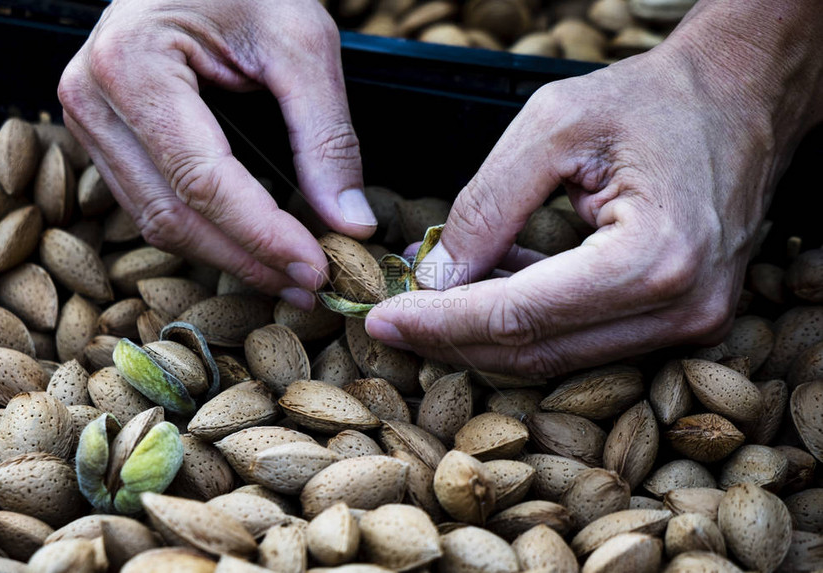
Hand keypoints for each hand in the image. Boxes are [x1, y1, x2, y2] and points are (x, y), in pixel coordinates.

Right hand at [58, 0, 376, 309]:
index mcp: (133, 64)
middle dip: (248, 260)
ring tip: (289, 274)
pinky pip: (152, 204)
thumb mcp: (302, 42)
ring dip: (228, 257)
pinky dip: (206, 233)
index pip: (202, 181)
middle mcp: (92, 98)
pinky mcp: (106, 135)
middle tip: (311, 285)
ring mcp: (90, 120)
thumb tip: (349, 224)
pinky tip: (253, 246)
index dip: (263, 236)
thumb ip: (326, 137)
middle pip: (174, 215)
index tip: (317, 267)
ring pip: (157, 222)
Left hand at [365, 0, 822, 376]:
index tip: (381, 319)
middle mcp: (679, 311)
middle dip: (451, 339)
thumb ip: (488, 204)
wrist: (741, 98)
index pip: (520, 317)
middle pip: (535, 352)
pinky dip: (526, 320)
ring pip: (555, 356)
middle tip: (391, 319)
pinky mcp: (678, 322)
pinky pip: (581, 338)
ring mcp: (687, 325)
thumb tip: (435, 276)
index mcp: (653, 259)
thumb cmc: (656, 98)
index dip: (441, 323)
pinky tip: (487, 284)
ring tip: (429, 293)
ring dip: (484, 332)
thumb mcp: (555, 125)